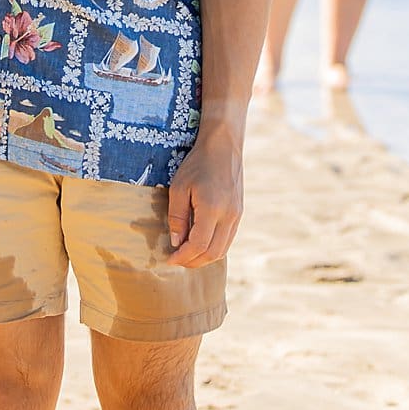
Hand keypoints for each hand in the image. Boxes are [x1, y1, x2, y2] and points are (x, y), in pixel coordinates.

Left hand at [166, 127, 243, 266]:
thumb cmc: (197, 164)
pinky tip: (200, 244)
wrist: (223, 147)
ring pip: (222, 250)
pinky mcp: (239, 213)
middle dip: (193, 261)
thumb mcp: (179, 188)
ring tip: (187, 255)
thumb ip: (177, 217)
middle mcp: (228, 215)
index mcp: (212, 208)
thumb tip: (176, 242)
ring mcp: (236, 215)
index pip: (198, 245)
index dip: (183, 256)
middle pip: (212, 253)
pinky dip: (214, 248)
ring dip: (204, 258)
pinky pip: (228, 240)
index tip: (169, 258)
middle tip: (177, 260)